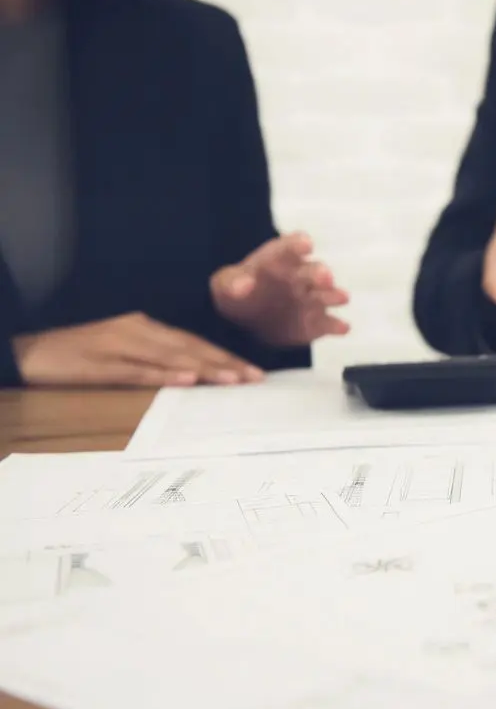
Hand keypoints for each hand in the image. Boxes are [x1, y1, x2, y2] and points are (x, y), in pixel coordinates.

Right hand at [13, 313, 262, 387]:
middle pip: (189, 348)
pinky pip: (134, 370)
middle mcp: (136, 331)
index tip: (253, 372)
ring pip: (169, 357)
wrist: (27, 352)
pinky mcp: (97, 362)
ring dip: (203, 368)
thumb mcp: (122, 354)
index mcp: (144, 328)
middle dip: (224, 363)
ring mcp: (116, 345)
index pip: (193, 343)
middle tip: (254, 378)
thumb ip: (154, 360)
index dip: (224, 357)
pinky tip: (184, 379)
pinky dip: (161, 374)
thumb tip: (193, 376)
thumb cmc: (78, 355)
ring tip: (232, 380)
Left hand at [211, 232, 349, 346]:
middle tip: (325, 277)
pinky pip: (329, 323)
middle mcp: (300, 277)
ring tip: (341, 298)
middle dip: (320, 273)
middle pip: (313, 270)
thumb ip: (232, 283)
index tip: (306, 244)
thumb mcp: (223, 286)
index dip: (298, 244)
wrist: (245, 324)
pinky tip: (341, 327)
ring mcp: (311, 300)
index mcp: (277, 261)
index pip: (289, 248)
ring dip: (334, 295)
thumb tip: (242, 285)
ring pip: (327, 294)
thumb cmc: (235, 295)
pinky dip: (336, 325)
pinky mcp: (317, 323)